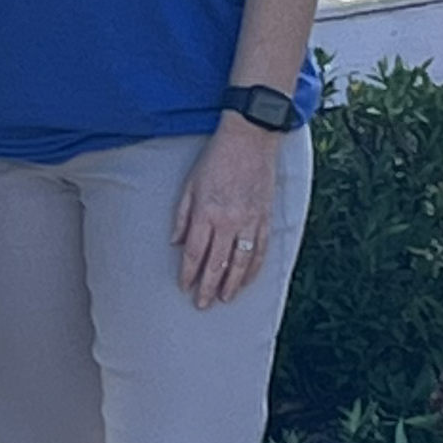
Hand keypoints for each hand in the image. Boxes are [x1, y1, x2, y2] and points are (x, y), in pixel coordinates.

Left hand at [170, 118, 283, 310]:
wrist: (250, 138)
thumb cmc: (216, 158)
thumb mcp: (190, 183)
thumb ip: (182, 215)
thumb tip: (176, 242)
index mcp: (206, 213)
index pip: (195, 253)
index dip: (189, 274)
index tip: (184, 287)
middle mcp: (228, 222)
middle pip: (217, 264)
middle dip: (208, 287)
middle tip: (202, 304)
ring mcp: (250, 222)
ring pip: (241, 263)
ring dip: (232, 284)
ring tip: (224, 298)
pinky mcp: (266, 218)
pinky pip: (261, 251)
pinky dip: (254, 269)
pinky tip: (247, 280)